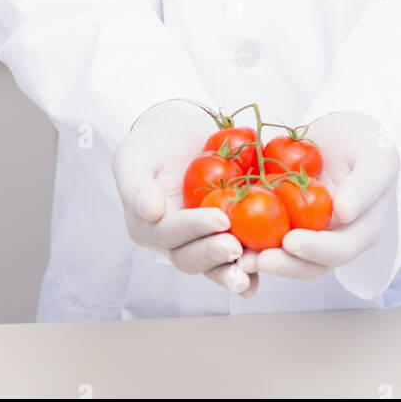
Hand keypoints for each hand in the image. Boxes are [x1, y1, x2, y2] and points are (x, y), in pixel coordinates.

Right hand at [112, 99, 258, 298]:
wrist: (180, 130)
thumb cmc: (153, 140)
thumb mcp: (134, 155)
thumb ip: (137, 184)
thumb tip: (151, 212)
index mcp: (148, 226)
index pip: (170, 233)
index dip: (195, 229)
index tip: (220, 219)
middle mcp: (173, 240)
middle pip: (191, 257)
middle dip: (214, 256)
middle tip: (237, 247)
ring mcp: (200, 239)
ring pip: (213, 265)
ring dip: (232, 272)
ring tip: (252, 271)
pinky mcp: (224, 233)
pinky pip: (235, 254)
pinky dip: (250, 268)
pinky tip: (266, 270)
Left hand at [239, 110, 398, 280]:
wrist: (344, 130)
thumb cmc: (366, 141)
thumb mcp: (377, 157)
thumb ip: (365, 185)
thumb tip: (345, 213)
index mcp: (360, 230)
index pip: (339, 250)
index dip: (315, 250)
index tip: (291, 242)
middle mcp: (333, 238)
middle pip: (308, 264)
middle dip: (282, 265)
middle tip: (253, 260)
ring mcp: (308, 231)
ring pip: (285, 255)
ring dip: (260, 258)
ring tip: (234, 253)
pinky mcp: (285, 219)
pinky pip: (266, 232)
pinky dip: (247, 235)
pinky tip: (225, 230)